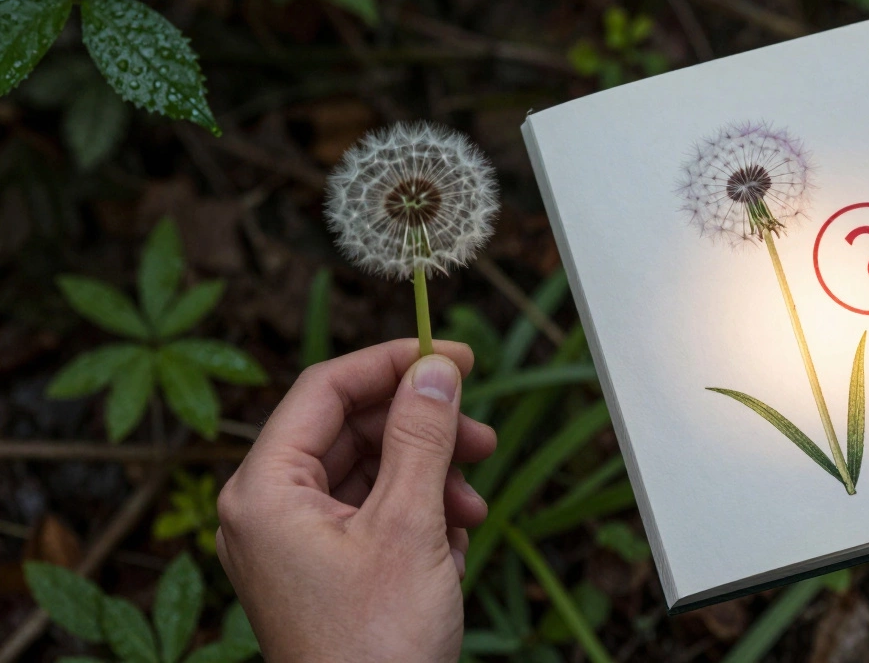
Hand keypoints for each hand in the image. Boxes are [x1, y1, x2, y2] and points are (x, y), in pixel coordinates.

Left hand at [216, 340, 496, 662]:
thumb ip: (422, 435)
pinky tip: (451, 545)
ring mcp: (294, 542)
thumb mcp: (409, 525)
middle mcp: (268, 509)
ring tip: (473, 507)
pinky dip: (418, 516)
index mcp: (265, 489)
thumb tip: (435, 368)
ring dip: (429, 478)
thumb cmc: (375, 646)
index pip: (325, 388)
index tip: (454, 357)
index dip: (393, 363)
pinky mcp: (323, 569)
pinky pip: (373, 513)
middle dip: (422, 431)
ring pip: (370, 472)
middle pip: (351, 429)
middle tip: (481, 437)